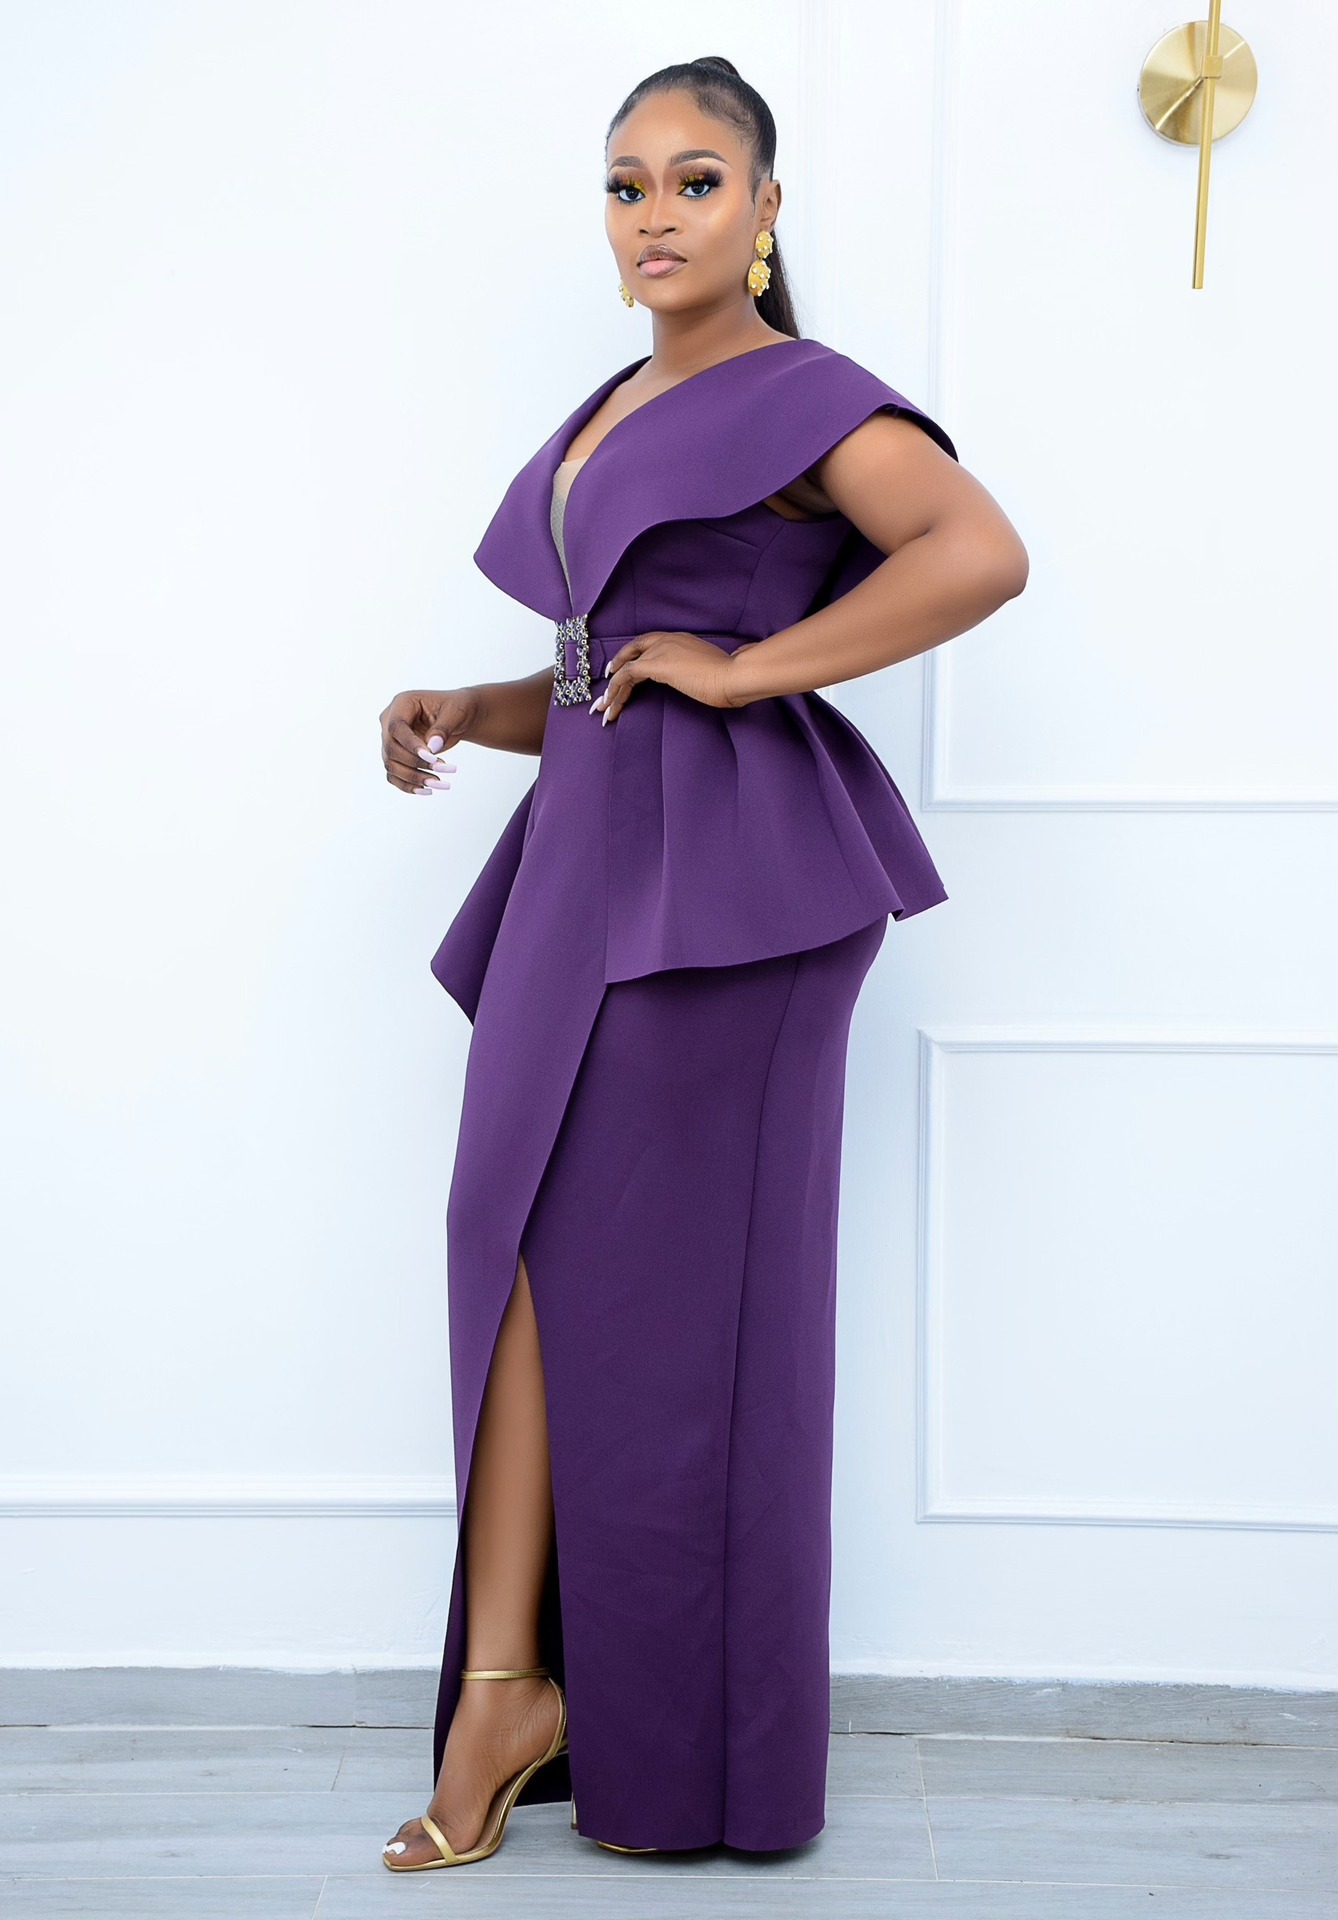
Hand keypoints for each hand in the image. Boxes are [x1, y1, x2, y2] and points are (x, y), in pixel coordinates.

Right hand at [379, 688, 477, 794]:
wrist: (458, 718)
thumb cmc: (457, 709)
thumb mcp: (456, 713)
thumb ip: (443, 728)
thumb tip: (432, 747)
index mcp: (402, 703)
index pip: (396, 727)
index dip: (411, 745)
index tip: (432, 758)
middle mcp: (390, 720)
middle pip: (391, 748)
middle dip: (416, 763)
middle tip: (444, 770)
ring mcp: (391, 739)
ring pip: (391, 764)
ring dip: (414, 777)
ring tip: (441, 784)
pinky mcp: (396, 755)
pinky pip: (394, 774)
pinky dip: (408, 785)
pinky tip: (427, 791)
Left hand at [593, 632, 744, 723]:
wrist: (734, 676)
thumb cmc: (732, 678)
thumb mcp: (716, 670)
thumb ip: (710, 668)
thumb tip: (718, 671)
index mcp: (681, 640)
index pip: (650, 645)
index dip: (634, 657)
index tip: (624, 671)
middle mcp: (668, 640)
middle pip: (633, 652)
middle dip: (617, 669)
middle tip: (606, 690)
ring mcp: (661, 650)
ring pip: (626, 668)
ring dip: (613, 690)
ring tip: (603, 709)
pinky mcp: (655, 665)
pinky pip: (626, 676)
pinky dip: (615, 690)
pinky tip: (610, 704)